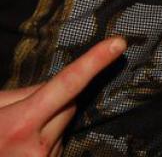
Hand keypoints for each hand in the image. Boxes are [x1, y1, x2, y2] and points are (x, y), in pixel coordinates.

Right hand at [0, 37, 125, 155]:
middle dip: (54, 101)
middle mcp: (38, 148)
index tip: (118, 43)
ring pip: (65, 126)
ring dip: (49, 125)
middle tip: (19, 116)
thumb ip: (24, 95)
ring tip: (15, 140)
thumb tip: (59, 85)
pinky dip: (47, 141)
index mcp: (20, 125)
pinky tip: (23, 150)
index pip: (67, 84)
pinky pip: (59, 144)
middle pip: (69, 103)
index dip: (94, 61)